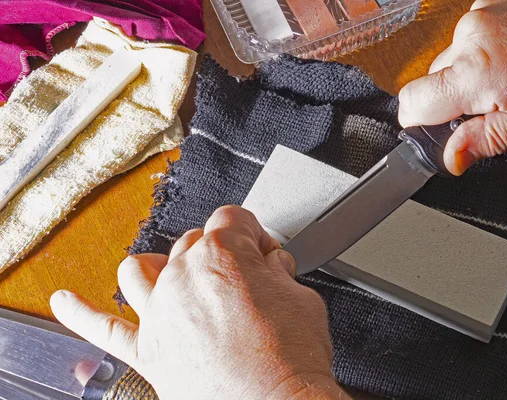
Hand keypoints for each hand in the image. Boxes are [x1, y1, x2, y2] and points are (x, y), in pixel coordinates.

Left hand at [50, 206, 348, 399]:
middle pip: (192, 242)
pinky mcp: (148, 351)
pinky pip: (104, 329)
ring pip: (140, 270)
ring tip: (177, 275)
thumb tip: (271, 266)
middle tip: (245, 277)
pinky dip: (81, 313)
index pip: (232, 219)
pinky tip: (66, 302)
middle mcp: (183, 277)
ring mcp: (160, 313)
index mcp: (222, 255)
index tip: (263, 252)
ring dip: (160, 266)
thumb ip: (278, 272)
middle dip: (221, 253)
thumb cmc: (291, 359)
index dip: (254, 234)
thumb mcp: (302, 299)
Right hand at [398, 0, 506, 174]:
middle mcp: (470, 37)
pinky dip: (484, 51)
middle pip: (431, 83)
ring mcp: (477, 14)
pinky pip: (468, 39)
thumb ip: (490, 140)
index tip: (441, 130)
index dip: (419, 123)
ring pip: (450, 60)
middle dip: (455, 99)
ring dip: (471, 74)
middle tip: (496, 103)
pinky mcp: (486, 1)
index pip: (411, 103)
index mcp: (479, 71)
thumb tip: (451, 158)